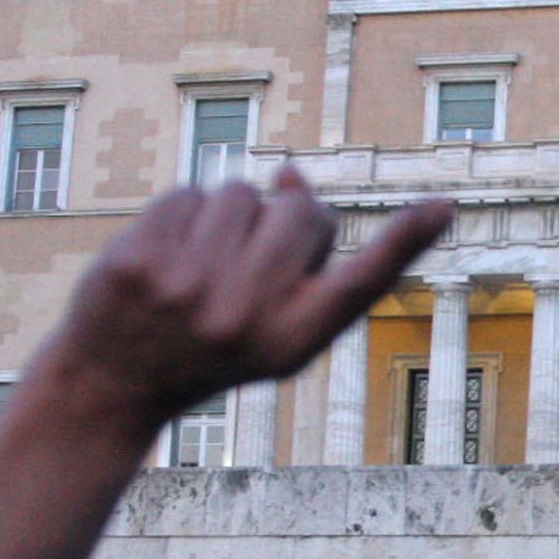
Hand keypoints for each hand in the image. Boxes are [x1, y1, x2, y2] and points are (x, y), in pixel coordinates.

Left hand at [23, 169, 454, 443]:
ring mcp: (188, 289)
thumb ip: (298, 260)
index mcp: (293, 341)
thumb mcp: (266, 324)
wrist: (113, 385)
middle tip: (250, 261)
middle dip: (285, 215)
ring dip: (228, 215)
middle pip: (301, 211)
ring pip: (241, 191)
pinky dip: (182, 215)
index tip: (444, 207)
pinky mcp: (141, 263)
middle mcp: (247, 317)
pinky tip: (166, 258)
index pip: (362, 283)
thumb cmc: (208, 349)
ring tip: (202, 265)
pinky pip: (187, 194)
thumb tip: (291, 173)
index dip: (406, 242)